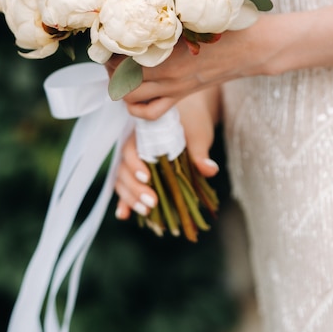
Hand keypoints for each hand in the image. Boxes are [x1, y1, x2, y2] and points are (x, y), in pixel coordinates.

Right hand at [114, 88, 220, 219]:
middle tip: (152, 202)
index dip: (135, 165)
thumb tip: (210, 170)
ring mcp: (134, 162)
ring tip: (146, 212)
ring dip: (130, 198)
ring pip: (122, 180)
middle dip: (135, 188)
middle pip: (123, 169)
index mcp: (143, 133)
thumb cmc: (193, 121)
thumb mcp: (198, 134)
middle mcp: (134, 148)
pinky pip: (128, 186)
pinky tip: (124, 215)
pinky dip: (125, 201)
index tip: (148, 179)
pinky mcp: (140, 174)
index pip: (130, 149)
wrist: (190, 116)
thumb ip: (200, 152)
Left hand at [119, 14, 275, 119]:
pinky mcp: (181, 97)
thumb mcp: (193, 18)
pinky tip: (139, 95)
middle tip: (112, 57)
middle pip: (120, 83)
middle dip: (111, 72)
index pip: (122, 60)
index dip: (109, 51)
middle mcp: (167, 76)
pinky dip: (138, 109)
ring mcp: (174, 90)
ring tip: (122, 74)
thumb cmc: (226, 26)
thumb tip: (141, 12)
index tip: (109, 39)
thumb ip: (168, 20)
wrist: (253, 49)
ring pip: (132, 101)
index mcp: (168, 55)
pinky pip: (151, 113)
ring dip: (121, 90)